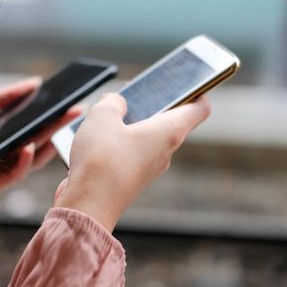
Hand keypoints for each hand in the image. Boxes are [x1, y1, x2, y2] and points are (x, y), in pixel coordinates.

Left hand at [0, 77, 82, 192]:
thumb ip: (7, 96)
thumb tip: (36, 83)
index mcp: (5, 137)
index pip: (36, 130)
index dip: (54, 119)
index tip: (72, 104)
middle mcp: (4, 154)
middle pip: (38, 142)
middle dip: (59, 126)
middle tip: (77, 109)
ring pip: (30, 161)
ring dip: (48, 144)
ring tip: (60, 123)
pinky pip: (10, 177)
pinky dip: (22, 164)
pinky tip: (30, 148)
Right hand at [54, 93, 210, 231]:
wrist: (87, 205)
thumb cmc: (101, 159)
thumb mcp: (102, 116)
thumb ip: (112, 102)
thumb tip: (116, 103)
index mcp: (169, 133)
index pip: (199, 109)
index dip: (198, 91)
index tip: (190, 82)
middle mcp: (165, 152)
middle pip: (171, 122)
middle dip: (156, 105)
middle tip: (138, 92)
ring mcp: (149, 168)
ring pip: (148, 139)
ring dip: (134, 125)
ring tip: (111, 113)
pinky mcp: (132, 179)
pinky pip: (132, 154)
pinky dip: (121, 143)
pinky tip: (99, 138)